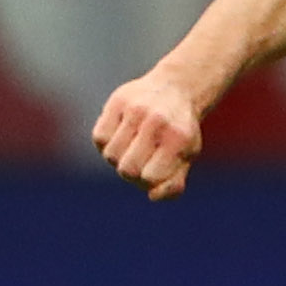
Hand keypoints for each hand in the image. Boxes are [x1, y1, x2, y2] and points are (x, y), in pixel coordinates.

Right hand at [93, 71, 203, 199]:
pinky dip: (106, 144)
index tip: (154, 172)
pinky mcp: (118, 101)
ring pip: (111, 155)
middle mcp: (157, 122)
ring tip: (131, 148)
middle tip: (141, 161)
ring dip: (118, 159)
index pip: (150, 178)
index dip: (148, 182)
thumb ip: (173, 183)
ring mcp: (136, 110)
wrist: (175, 89)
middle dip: (131, 173)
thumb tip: (153, 196)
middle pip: (127, 169)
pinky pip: (99, 137)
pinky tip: (120, 137)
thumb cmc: (179, 132)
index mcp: (177, 139)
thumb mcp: (186, 158)